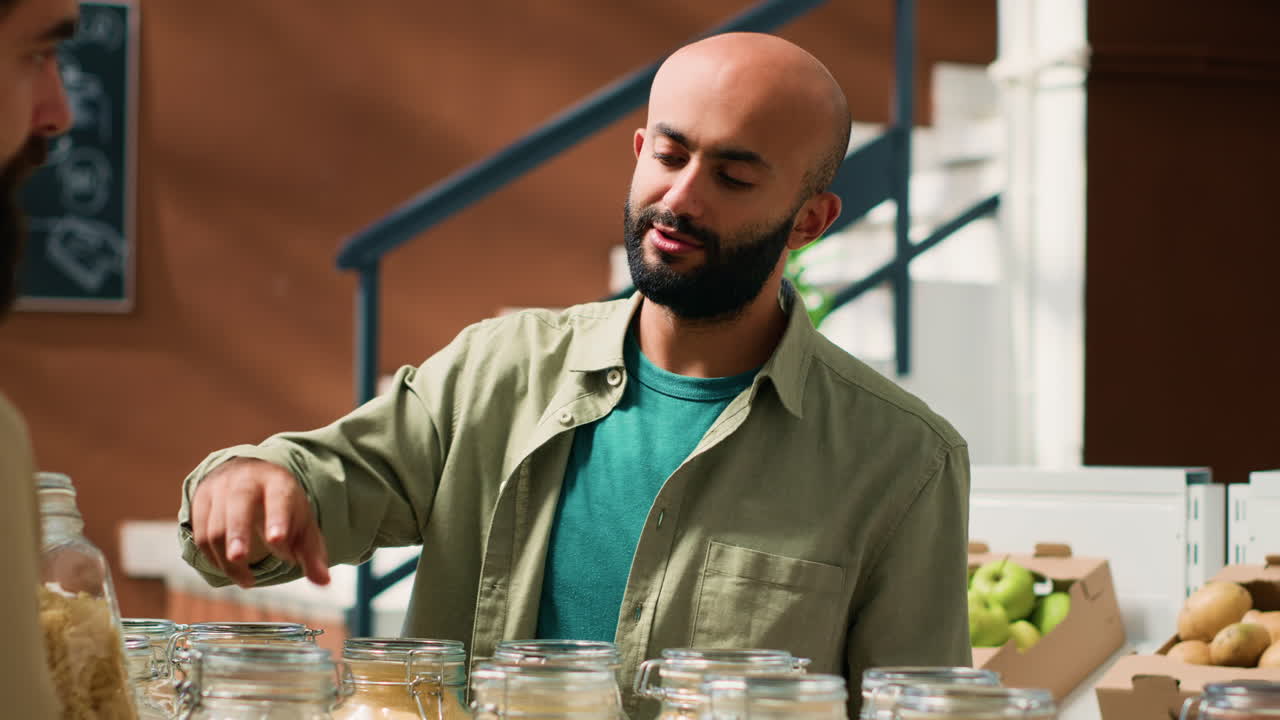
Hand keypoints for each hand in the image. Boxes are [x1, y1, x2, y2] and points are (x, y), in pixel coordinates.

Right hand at [190, 458, 330, 587]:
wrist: (250, 474)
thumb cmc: (281, 506)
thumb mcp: (302, 524)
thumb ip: (311, 554)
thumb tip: (323, 582)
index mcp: (279, 482)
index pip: (279, 499)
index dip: (277, 518)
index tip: (277, 539)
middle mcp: (246, 480)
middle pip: (239, 505)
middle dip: (238, 533)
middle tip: (240, 558)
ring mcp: (219, 488)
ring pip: (215, 526)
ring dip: (227, 559)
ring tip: (247, 581)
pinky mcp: (200, 500)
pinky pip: (199, 534)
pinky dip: (212, 557)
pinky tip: (228, 570)